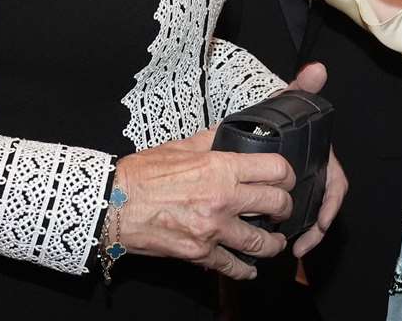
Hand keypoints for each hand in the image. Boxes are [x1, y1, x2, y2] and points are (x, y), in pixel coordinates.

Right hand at [112, 128, 295, 280]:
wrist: (114, 205)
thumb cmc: (142, 174)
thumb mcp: (180, 146)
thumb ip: (211, 140)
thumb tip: (231, 130)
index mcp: (220, 167)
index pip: (275, 168)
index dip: (287, 173)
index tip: (286, 178)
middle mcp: (223, 199)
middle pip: (277, 204)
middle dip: (285, 208)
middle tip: (283, 209)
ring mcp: (213, 229)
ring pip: (262, 241)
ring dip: (273, 242)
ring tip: (274, 241)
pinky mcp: (200, 253)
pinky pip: (233, 266)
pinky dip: (246, 270)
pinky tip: (249, 268)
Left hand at [281, 62, 347, 256]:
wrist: (262, 126)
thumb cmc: (280, 116)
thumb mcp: (288, 102)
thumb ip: (301, 87)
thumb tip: (316, 69)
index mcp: (321, 156)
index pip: (336, 183)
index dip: (331, 204)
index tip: (322, 222)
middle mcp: (316, 174)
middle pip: (323, 206)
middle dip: (317, 228)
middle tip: (301, 246)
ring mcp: (303, 186)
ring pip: (310, 214)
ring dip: (306, 234)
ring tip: (292, 250)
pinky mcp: (288, 195)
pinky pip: (297, 217)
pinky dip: (293, 230)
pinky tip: (281, 242)